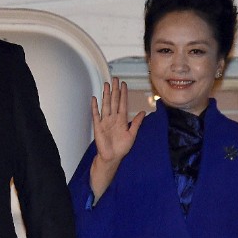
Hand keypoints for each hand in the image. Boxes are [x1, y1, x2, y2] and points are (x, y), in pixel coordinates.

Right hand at [89, 77, 144, 200]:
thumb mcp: (132, 135)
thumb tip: (142, 113)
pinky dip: (95, 107)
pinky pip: (96, 115)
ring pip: (106, 105)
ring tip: (106, 85)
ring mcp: (105, 121)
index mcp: (122, 120)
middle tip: (115, 79)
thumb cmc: (121, 148)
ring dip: (106, 95)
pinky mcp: (98, 126)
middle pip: (114, 101)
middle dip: (115, 90)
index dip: (123, 94)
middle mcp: (113, 118)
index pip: (123, 103)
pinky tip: (94, 99)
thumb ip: (136, 123)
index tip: (124, 85)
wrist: (112, 158)